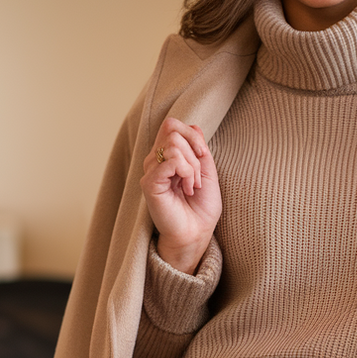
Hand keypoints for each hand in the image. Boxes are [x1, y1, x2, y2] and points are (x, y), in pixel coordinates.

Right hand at [140, 118, 221, 273]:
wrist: (196, 233)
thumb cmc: (201, 208)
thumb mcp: (207, 172)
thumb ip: (199, 149)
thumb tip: (193, 125)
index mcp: (167, 156)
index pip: (172, 125)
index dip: (192, 134)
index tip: (203, 155)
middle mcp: (155, 160)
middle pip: (172, 129)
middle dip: (194, 150)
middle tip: (197, 176)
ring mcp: (150, 170)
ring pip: (173, 143)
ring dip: (192, 165)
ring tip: (191, 186)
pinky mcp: (149, 182)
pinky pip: (171, 160)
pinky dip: (186, 171)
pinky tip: (186, 188)